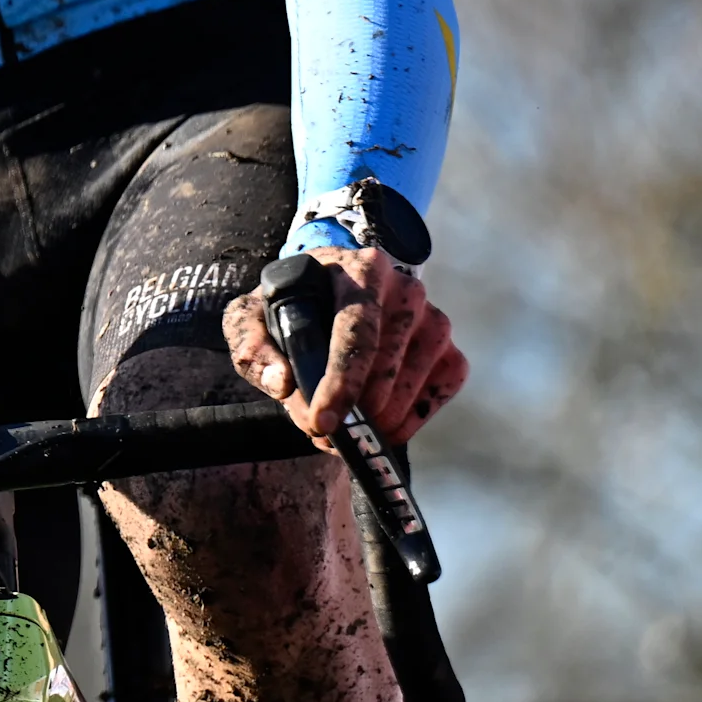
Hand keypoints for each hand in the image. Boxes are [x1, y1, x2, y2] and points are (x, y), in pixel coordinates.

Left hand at [224, 250, 466, 449]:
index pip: (357, 330)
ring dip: (380, 418)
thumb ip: (251, 347)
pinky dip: (413, 417)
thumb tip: (282, 384)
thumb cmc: (290, 306)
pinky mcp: (449, 348)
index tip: (323, 421)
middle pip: (386, 361)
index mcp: (358, 268)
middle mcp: (405, 288)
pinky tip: (382, 424)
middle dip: (354, 408)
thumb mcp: (252, 316)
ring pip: (414, 380)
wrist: (330, 294)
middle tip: (322, 432)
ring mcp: (433, 318)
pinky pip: (442, 389)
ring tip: (347, 430)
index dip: (342, 381)